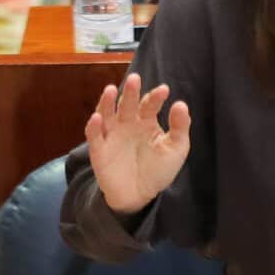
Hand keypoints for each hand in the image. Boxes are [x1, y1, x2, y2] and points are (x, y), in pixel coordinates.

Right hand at [84, 73, 190, 214]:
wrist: (140, 195)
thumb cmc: (159, 169)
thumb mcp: (176, 149)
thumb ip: (180, 127)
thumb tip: (181, 104)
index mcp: (146, 122)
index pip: (149, 105)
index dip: (155, 97)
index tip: (164, 90)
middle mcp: (127, 124)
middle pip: (127, 104)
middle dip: (131, 92)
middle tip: (135, 79)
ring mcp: (112, 135)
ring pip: (107, 114)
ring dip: (107, 102)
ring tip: (111, 90)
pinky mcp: (99, 150)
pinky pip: (94, 135)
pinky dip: (93, 126)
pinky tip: (97, 117)